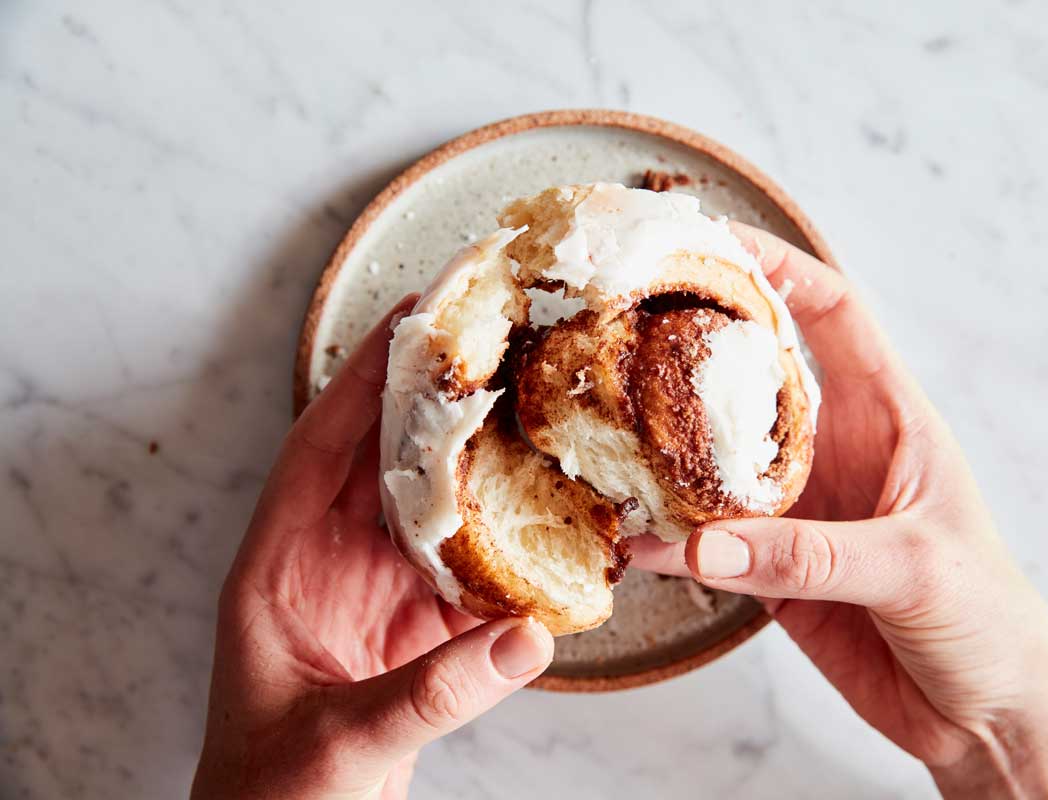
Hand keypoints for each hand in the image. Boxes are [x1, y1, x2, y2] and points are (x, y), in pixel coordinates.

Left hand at [191, 297, 553, 799]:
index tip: (408, 320)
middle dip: (432, 400)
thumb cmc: (271, 799)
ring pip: (431, 508)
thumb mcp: (340, 743)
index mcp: (278, 568)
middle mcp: (327, 566)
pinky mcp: (417, 633)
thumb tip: (529, 637)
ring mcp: (375, 596)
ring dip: (478, 463)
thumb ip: (432, 692)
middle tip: (489, 337)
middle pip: (382, 461)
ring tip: (534, 405)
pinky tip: (552, 516)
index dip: (360, 381)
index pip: (317, 450)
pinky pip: (468, 571)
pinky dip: (508, 543)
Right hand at [631, 224, 1047, 797]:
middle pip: (752, 378)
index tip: (714, 238)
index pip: (834, 313)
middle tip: (625, 323)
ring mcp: (798, 510)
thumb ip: (810, 555)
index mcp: (890, 418)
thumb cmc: (988, 618)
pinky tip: (629, 539)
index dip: (780, 267)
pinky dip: (665, 542)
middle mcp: (835, 451)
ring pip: (714, 464)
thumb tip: (704, 544)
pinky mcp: (771, 570)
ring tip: (605, 435)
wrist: (984, 715)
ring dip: (664, 454)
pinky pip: (706, 543)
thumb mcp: (914, 568)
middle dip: (693, 346)